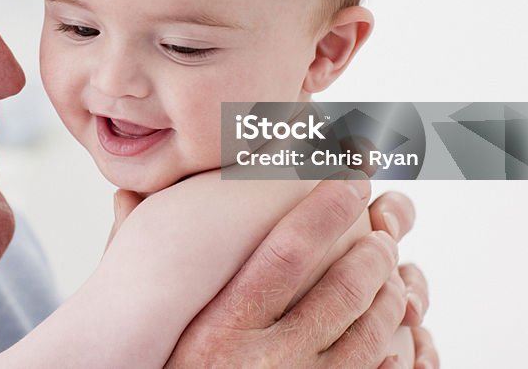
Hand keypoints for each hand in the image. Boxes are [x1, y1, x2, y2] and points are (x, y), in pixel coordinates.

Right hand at [139, 178, 430, 367]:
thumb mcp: (148, 323)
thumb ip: (136, 257)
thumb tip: (125, 192)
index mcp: (222, 327)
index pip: (287, 252)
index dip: (326, 209)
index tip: (354, 176)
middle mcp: (266, 362)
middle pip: (342, 289)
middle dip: (373, 250)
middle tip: (383, 226)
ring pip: (371, 331)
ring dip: (392, 292)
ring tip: (393, 267)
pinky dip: (402, 346)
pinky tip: (402, 326)